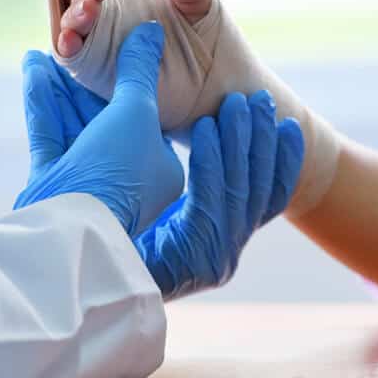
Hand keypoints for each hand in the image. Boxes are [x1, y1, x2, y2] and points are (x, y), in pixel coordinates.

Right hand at [16, 22, 183, 237]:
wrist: (72, 222)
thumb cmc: (118, 168)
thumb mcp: (137, 110)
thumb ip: (139, 69)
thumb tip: (150, 30)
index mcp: (159, 169)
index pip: (146, 117)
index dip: (129, 80)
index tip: (117, 49)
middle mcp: (124, 176)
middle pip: (105, 118)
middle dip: (88, 80)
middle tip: (78, 44)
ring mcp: (86, 181)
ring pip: (74, 123)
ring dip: (61, 84)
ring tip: (47, 48)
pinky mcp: (52, 182)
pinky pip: (50, 132)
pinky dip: (42, 99)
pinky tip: (33, 65)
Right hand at [51, 0, 213, 57]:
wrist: (217, 73)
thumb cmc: (202, 31)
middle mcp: (99, 23)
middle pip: (71, 3)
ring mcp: (97, 49)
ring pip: (68, 30)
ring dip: (72, 18)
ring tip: (89, 8)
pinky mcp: (99, 75)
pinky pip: (74, 61)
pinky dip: (67, 48)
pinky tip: (69, 39)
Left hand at [134, 90, 303, 300]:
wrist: (88, 279)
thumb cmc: (115, 243)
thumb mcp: (164, 212)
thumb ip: (194, 192)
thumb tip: (207, 144)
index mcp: (223, 246)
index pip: (269, 202)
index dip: (284, 163)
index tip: (290, 125)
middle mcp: (225, 256)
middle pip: (258, 190)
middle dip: (262, 140)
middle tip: (260, 98)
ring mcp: (213, 260)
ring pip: (238, 190)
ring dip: (238, 142)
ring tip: (234, 104)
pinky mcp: (194, 258)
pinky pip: (209, 199)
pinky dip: (209, 161)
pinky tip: (205, 130)